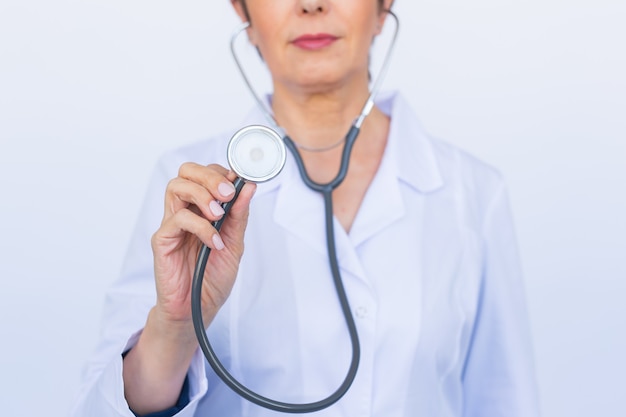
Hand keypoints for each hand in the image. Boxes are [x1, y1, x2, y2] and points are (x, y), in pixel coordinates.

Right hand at [152, 162, 255, 328]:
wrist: (199, 309)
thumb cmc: (213, 277)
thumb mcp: (235, 243)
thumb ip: (239, 215)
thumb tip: (248, 187)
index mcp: (201, 208)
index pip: (205, 174)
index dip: (222, 172)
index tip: (240, 182)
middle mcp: (185, 211)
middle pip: (186, 172)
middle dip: (209, 176)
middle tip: (227, 193)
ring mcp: (171, 224)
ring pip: (176, 187)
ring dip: (201, 195)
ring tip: (219, 214)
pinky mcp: (162, 240)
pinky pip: (178, 220)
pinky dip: (201, 227)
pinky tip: (214, 242)